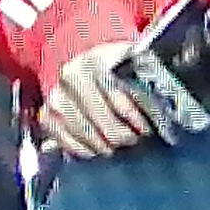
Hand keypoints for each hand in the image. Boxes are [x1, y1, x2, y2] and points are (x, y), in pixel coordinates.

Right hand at [37, 36, 159, 160]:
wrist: (71, 59)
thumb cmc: (106, 63)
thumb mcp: (124, 57)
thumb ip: (141, 73)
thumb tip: (163, 102)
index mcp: (93, 63)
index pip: (118, 98)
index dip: (136, 118)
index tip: (147, 131)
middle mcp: (70, 80)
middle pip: (102, 120)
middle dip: (122, 136)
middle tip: (134, 142)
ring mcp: (55, 98)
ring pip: (85, 133)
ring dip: (104, 146)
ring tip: (118, 150)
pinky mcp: (46, 114)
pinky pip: (66, 140)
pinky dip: (83, 149)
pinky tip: (96, 152)